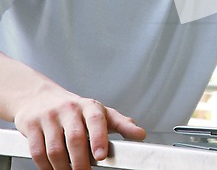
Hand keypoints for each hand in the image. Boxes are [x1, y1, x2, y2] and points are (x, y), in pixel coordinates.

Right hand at [14, 86, 145, 169]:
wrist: (40, 97)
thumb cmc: (76, 109)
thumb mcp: (100, 113)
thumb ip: (121, 124)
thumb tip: (140, 135)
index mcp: (90, 106)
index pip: (96, 120)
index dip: (99, 138)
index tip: (102, 155)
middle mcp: (70, 109)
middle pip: (75, 138)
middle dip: (81, 161)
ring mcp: (49, 117)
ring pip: (55, 149)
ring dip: (63, 168)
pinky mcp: (31, 126)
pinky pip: (38, 152)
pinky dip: (46, 167)